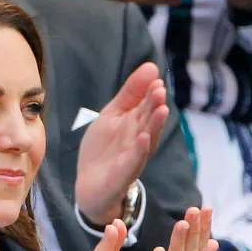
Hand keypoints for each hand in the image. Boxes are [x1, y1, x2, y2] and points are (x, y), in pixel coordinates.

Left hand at [75, 63, 168, 224]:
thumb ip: (130, 93)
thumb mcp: (112, 115)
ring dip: (154, 126)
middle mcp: (139, 139)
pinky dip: (139, 151)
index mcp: (136, 123)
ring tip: (161, 109)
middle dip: (155, 106)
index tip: (156, 79)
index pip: (146, 106)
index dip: (150, 94)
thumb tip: (151, 66)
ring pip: (147, 140)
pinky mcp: (123, 174)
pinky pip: (133, 162)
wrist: (90, 184)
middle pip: (149, 121)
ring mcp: (133, 157)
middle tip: (160, 90)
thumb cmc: (104, 148)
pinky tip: (143, 138)